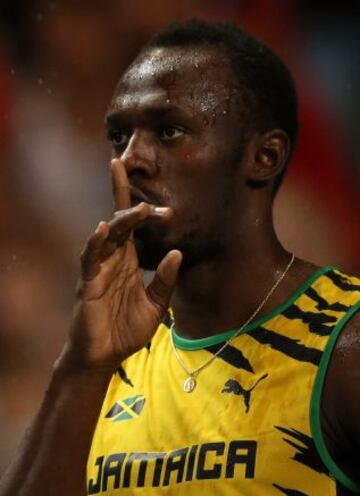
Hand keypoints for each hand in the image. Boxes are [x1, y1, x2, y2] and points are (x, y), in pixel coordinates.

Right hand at [63, 158, 181, 370]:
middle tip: (162, 209)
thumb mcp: (155, 306)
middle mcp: (113, 260)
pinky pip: (89, 258)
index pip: (135, 230)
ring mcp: (99, 269)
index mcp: (129, 262)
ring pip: (108, 236)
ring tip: (142, 209)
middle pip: (121, 224)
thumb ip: (165, 281)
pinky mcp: (87, 283)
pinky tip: (102, 229)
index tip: (171, 213)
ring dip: (122, 221)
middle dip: (136, 209)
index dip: (149, 216)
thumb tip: (178, 253)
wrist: (105, 357)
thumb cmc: (126, 331)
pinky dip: (94, 243)